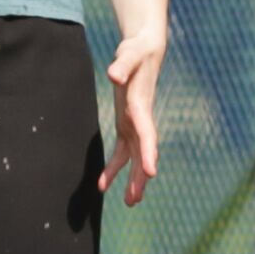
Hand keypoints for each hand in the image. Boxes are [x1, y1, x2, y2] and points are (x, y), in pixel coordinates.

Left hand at [103, 35, 165, 208]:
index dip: (149, 153)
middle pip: (143, 153)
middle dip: (140, 176)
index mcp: (142, 107)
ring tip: (130, 203)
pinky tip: (103, 185)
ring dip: (133, 179)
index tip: (151, 173)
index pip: (147, 134)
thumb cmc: (136, 52)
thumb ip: (122, 65)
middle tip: (135, 199)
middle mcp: (142, 120)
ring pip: (136, 157)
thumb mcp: (129, 55)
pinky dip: (115, 168)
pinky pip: (122, 151)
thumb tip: (113, 75)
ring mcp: (136, 124)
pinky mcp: (127, 124)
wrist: (145, 50)